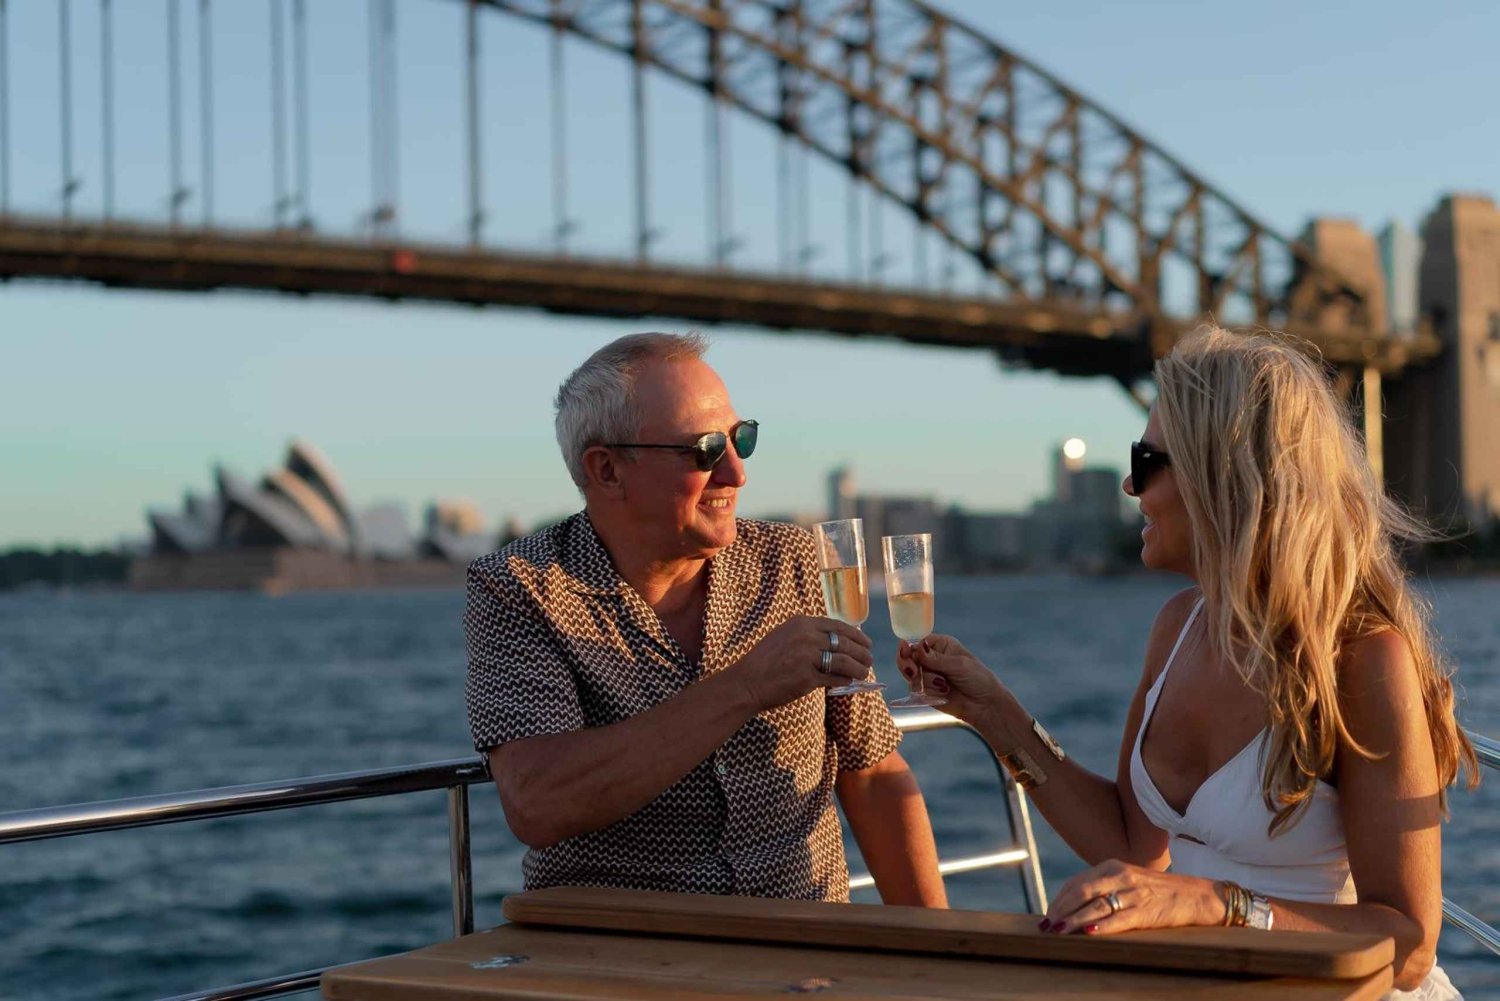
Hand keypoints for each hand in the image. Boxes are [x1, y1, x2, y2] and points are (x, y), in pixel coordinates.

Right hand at [733, 616, 874, 711]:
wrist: (747, 682)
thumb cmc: (765, 661)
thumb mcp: (785, 637)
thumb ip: (808, 635)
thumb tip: (837, 642)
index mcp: (801, 623)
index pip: (838, 626)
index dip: (856, 635)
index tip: (866, 642)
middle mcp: (806, 636)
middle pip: (845, 643)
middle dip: (862, 652)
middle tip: (869, 659)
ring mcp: (807, 657)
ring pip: (844, 661)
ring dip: (858, 668)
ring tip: (864, 672)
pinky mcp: (807, 678)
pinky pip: (835, 678)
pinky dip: (845, 680)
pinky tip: (849, 682)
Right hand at [897, 634, 1004, 724]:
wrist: (984, 705)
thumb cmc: (977, 679)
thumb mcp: (958, 665)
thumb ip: (936, 658)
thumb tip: (918, 647)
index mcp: (941, 645)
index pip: (917, 641)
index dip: (909, 647)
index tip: (906, 651)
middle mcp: (931, 658)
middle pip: (908, 657)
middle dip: (909, 665)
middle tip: (914, 672)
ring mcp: (927, 675)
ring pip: (910, 675)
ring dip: (925, 681)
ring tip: (943, 685)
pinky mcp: (926, 692)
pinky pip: (916, 690)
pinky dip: (928, 692)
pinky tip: (943, 693)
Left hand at [1039, 859, 1221, 934]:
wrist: (1196, 895)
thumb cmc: (1158, 891)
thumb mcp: (1127, 880)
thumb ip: (1103, 887)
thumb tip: (1072, 904)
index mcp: (1113, 866)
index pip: (1077, 881)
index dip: (1059, 898)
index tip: (1048, 913)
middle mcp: (1121, 875)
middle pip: (1081, 891)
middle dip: (1061, 908)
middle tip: (1047, 925)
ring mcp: (1134, 892)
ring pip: (1096, 905)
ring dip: (1074, 919)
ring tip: (1059, 931)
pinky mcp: (1147, 910)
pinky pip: (1120, 919)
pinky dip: (1103, 926)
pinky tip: (1089, 932)